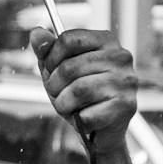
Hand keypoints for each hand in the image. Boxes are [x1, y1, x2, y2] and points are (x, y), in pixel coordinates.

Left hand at [28, 27, 136, 159]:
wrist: (101, 131)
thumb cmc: (79, 96)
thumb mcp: (59, 70)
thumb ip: (47, 50)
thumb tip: (36, 32)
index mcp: (106, 41)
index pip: (68, 39)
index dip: (51, 58)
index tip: (51, 70)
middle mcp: (121, 57)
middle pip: (70, 67)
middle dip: (54, 85)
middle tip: (57, 94)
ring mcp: (126, 81)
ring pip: (78, 90)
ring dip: (64, 104)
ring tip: (68, 106)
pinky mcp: (126, 106)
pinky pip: (87, 114)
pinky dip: (79, 120)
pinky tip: (84, 118)